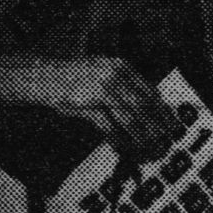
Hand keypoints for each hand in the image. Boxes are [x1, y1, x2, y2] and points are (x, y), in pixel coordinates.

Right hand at [28, 57, 182, 162]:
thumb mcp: (101, 70)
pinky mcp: (88, 105)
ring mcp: (101, 90)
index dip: (162, 109)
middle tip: (164, 139)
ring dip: (142, 135)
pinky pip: (109, 126)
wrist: (42, 75)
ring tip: (148, 147)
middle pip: (145, 105)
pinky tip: (123, 146)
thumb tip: (144, 104)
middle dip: (157, 124)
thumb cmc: (72, 76)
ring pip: (131, 117)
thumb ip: (122, 83)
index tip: (170, 121)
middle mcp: (114, 76)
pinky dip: (118, 138)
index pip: (149, 90)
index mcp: (120, 66)